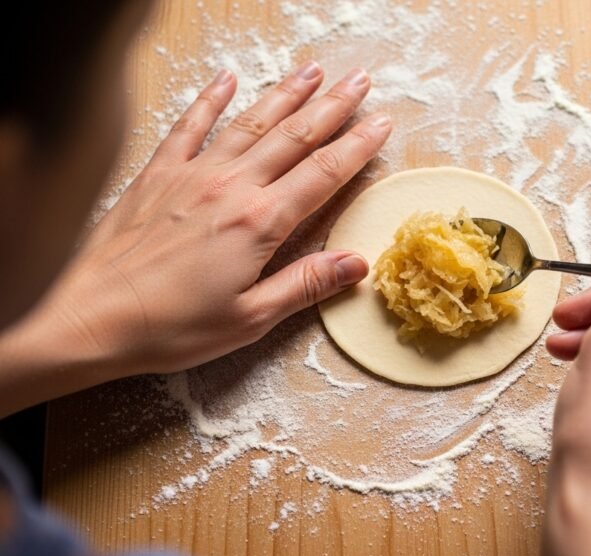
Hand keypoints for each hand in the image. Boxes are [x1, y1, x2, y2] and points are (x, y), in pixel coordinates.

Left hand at [0, 62, 390, 415]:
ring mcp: (192, 175)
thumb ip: (305, 284)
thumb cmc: (169, 327)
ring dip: (286, 95)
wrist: (89, 316)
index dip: (358, 146)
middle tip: (360, 81)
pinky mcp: (157, 174)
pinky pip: (190, 126)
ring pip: (251, 123)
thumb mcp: (250, 318)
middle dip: (333, 107)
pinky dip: (211, 100)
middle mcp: (231, 188)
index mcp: (259, 223)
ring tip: (313, 73)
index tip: (382, 123)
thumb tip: (357, 262)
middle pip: (294, 137)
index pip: (323, 174)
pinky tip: (228, 80)